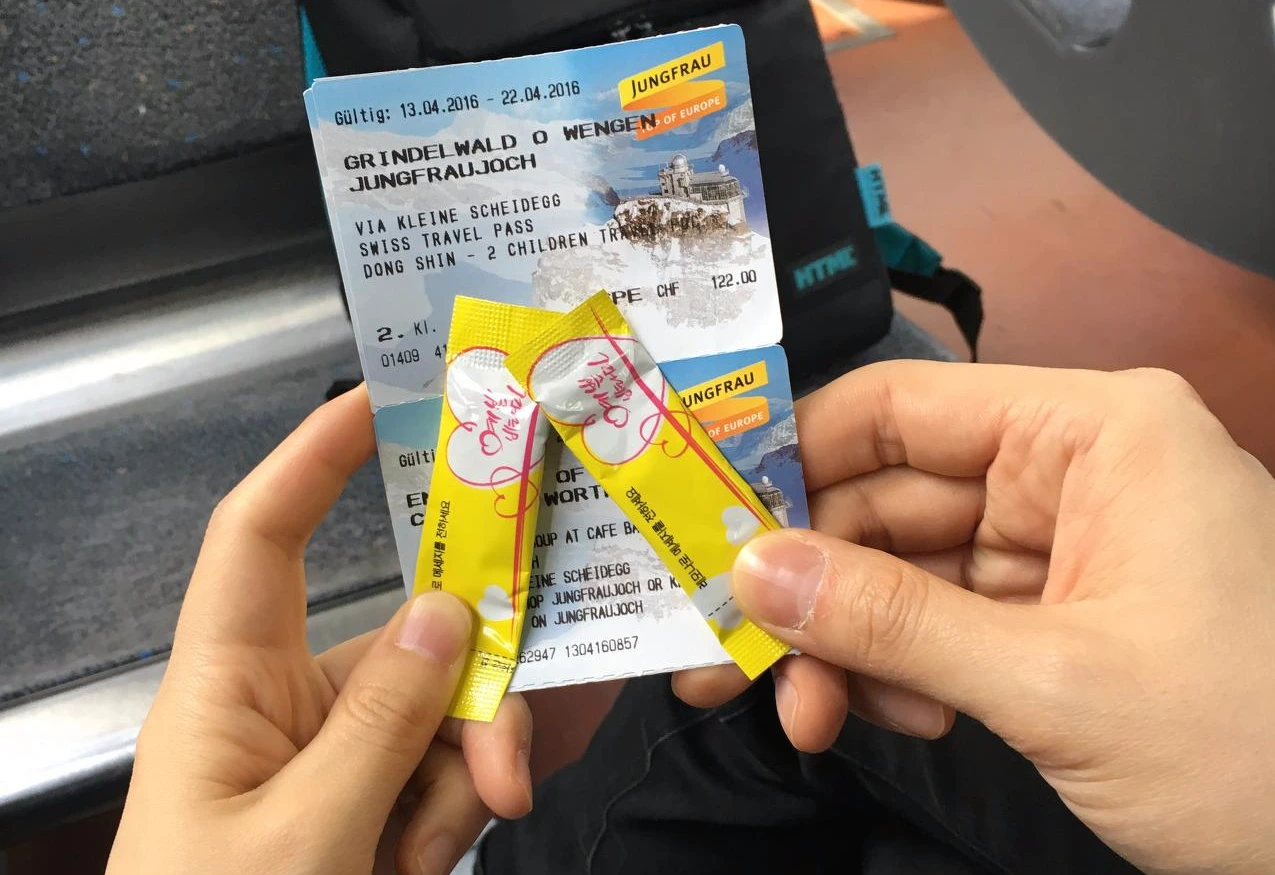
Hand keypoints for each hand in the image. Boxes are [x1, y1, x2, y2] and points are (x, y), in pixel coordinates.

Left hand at [107, 385, 532, 874]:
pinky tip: (476, 831)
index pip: (259, 538)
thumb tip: (451, 610)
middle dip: (470, 686)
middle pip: (404, 640)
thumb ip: (382, 723)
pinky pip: (450, 770)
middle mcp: (290, 702)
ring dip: (477, 762)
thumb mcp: (300, 840)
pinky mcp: (380, 806)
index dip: (312, 458)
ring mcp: (343, 757)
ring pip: (448, 709)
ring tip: (486, 820)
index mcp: (228, 684)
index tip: (384, 398)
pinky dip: (470, 800)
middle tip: (510, 758)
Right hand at [678, 362, 1274, 874]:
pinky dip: (903, 670)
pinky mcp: (1064, 614)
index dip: (792, 458)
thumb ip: (891, 622)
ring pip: (908, 570)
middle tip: (730, 656)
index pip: (900, 407)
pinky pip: (945, 620)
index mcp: (1092, 432)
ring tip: (809, 714)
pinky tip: (887, 716)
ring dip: (849, 641)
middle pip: (891, 500)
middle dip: (812, 585)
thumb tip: (752, 573)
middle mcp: (1072, 469)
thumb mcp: (1054, 683)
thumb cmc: (1252, 747)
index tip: (705, 519)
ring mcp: (1067, 545)